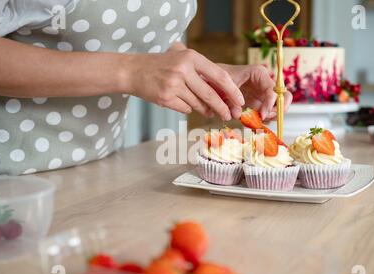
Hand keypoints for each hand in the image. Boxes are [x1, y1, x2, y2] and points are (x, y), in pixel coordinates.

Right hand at [123, 49, 244, 120]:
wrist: (133, 71)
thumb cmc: (162, 66)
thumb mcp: (182, 60)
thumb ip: (202, 72)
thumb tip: (225, 92)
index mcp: (191, 57)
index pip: (220, 76)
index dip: (232, 90)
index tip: (240, 100)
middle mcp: (183, 70)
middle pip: (210, 94)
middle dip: (222, 108)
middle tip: (228, 115)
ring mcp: (174, 84)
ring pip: (198, 104)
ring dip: (205, 110)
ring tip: (208, 111)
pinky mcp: (166, 98)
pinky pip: (185, 109)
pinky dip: (187, 108)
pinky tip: (180, 102)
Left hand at [218, 64, 292, 120]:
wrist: (214, 80)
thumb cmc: (220, 77)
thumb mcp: (224, 84)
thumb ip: (231, 98)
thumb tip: (238, 115)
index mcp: (260, 73)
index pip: (273, 90)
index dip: (270, 104)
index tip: (262, 116)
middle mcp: (265, 83)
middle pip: (284, 97)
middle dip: (279, 110)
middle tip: (266, 119)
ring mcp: (264, 95)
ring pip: (277, 108)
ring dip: (268, 117)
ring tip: (253, 121)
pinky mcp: (259, 104)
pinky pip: (267, 114)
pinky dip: (261, 120)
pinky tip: (250, 122)